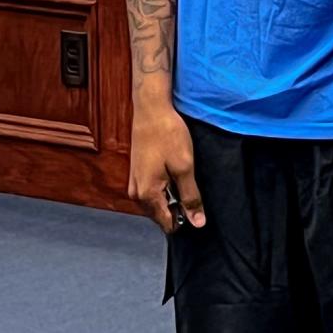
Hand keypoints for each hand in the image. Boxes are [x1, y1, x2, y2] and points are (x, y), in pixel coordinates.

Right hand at [129, 102, 204, 233]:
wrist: (151, 109)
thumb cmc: (168, 135)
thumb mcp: (184, 167)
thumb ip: (191, 197)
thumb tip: (198, 223)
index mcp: (146, 195)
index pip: (167, 224)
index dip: (185, 218)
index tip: (196, 203)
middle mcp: (136, 193)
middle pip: (161, 214)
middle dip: (177, 206)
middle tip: (190, 184)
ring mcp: (134, 182)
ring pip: (157, 201)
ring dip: (171, 194)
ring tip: (182, 174)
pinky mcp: (136, 172)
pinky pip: (152, 189)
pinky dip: (164, 185)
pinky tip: (173, 169)